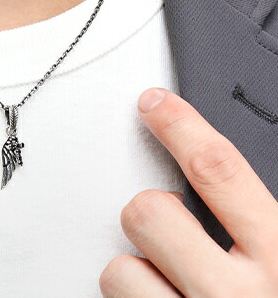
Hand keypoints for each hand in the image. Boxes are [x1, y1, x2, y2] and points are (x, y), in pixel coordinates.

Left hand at [99, 87, 277, 296]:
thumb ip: (268, 221)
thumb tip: (223, 176)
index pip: (218, 170)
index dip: (181, 126)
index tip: (153, 105)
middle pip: (148, 212)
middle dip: (152, 214)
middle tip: (174, 236)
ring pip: (120, 270)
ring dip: (137, 276)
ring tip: (173, 293)